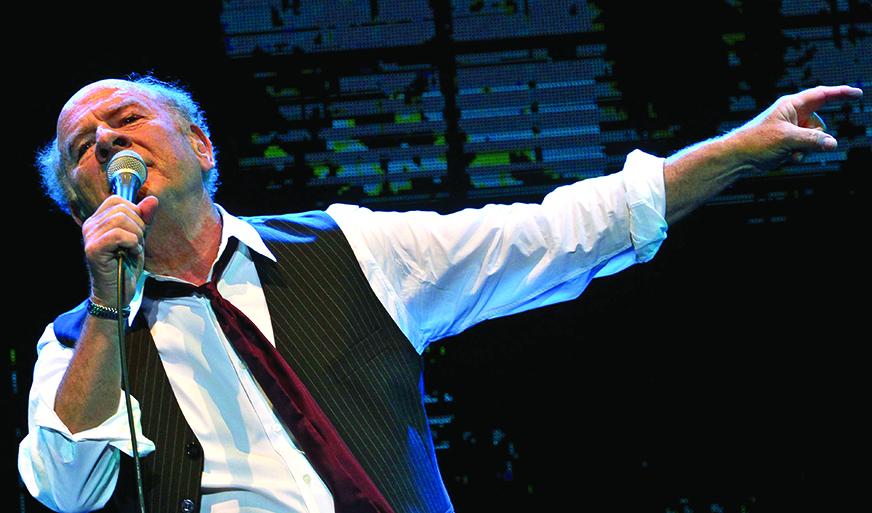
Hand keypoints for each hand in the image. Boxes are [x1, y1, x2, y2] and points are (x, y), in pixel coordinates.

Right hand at [81, 195, 158, 307]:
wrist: (118, 292)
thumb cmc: (126, 265)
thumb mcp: (139, 237)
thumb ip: (145, 218)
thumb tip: (153, 199)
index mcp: (98, 220)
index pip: (117, 200)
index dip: (135, 212)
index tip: (138, 231)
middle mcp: (90, 225)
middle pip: (121, 207)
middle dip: (138, 224)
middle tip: (136, 243)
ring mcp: (89, 236)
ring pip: (120, 219)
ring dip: (136, 235)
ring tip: (133, 249)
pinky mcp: (93, 249)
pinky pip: (117, 234)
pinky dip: (131, 242)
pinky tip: (131, 253)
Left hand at [730, 85, 862, 173]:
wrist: (739, 158)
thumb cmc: (756, 141)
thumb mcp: (787, 139)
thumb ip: (812, 140)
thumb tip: (832, 144)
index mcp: (791, 105)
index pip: (822, 95)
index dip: (841, 93)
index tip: (858, 93)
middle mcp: (793, 115)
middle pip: (820, 124)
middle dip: (815, 138)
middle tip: (798, 145)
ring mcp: (792, 130)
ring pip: (814, 139)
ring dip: (806, 149)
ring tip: (789, 153)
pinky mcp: (789, 143)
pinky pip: (806, 148)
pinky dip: (800, 154)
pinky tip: (787, 158)